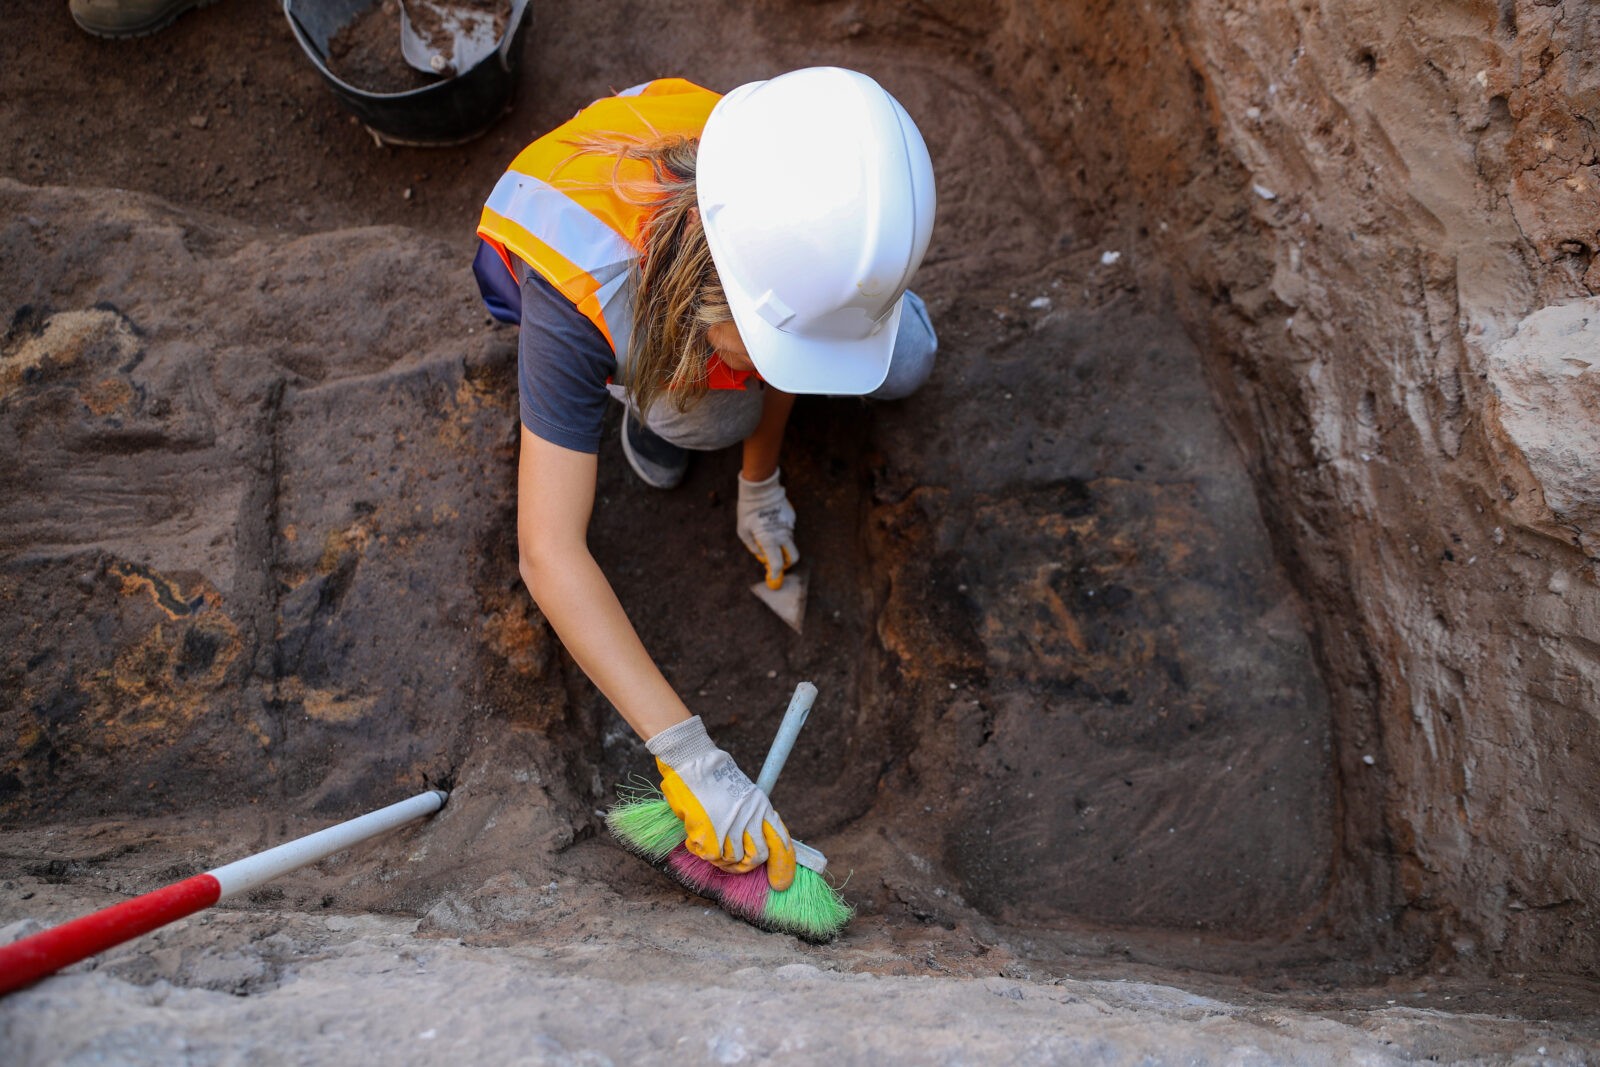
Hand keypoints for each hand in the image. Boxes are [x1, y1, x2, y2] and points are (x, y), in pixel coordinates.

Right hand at [646, 716, 795, 890]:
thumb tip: (752, 842)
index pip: (781, 843)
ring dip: (720, 856)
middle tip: (733, 864)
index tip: (780, 883)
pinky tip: (695, 835)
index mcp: (762, 807)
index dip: (783, 867)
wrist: (693, 762)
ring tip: (709, 841)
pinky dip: (701, 850)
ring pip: (732, 859)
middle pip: (757, 857)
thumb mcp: (744, 793)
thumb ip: (751, 816)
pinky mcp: (711, 834)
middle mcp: (751, 818)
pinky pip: (710, 856)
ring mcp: (731, 827)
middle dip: (745, 866)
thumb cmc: (714, 775)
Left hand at [736, 468, 798, 588]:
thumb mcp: (743, 531)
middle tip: (778, 562)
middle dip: (788, 562)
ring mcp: (790, 526)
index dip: (775, 573)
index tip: (773, 578)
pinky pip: (788, 529)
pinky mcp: (792, 517)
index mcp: (769, 540)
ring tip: (767, 531)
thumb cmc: (748, 510)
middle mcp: (783, 535)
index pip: (777, 564)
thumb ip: (752, 546)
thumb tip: (760, 555)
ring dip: (782, 544)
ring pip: (790, 542)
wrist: (760, 488)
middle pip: (794, 557)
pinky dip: (782, 530)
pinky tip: (771, 519)